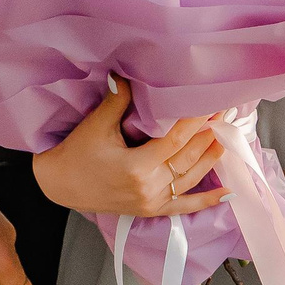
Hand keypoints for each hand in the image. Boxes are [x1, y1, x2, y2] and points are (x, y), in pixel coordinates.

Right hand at [32, 79, 231, 219]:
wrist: (59, 185)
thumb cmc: (75, 154)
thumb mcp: (95, 125)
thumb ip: (116, 100)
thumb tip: (128, 74)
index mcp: (136, 167)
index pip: (175, 140)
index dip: (195, 121)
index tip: (210, 104)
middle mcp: (148, 188)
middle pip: (187, 159)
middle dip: (207, 135)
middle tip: (224, 115)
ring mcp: (150, 202)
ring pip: (189, 179)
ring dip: (210, 159)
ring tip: (225, 139)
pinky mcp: (149, 210)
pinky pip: (183, 207)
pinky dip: (205, 201)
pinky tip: (226, 193)